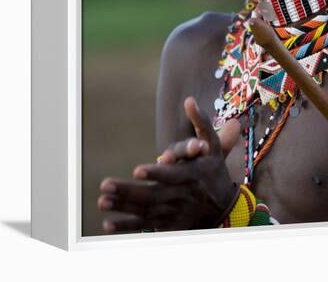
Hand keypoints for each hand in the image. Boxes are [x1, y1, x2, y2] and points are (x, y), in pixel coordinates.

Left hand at [98, 97, 240, 232]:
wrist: (225, 207)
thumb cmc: (214, 170)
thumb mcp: (213, 145)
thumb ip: (201, 122)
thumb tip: (189, 100)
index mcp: (192, 175)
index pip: (172, 175)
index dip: (155, 174)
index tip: (138, 170)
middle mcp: (182, 196)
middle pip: (153, 196)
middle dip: (128, 192)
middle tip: (106, 186)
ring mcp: (175, 213)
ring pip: (146, 212)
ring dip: (123, 208)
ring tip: (102, 201)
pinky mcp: (169, 225)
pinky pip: (146, 228)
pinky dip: (128, 228)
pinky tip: (108, 224)